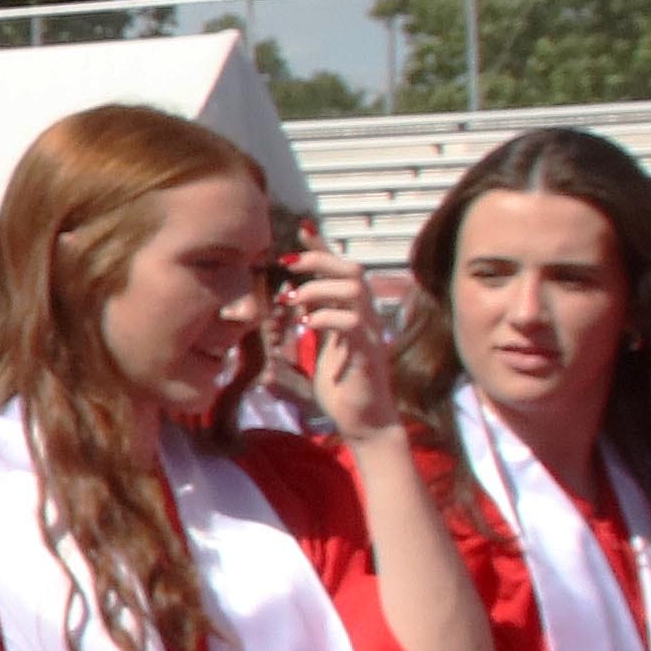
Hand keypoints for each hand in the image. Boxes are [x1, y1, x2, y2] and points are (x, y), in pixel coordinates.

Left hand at [282, 258, 406, 442]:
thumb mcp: (317, 354)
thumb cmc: (342, 388)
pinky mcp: (367, 353)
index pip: (342, 270)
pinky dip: (327, 317)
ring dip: (319, 288)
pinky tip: (307, 325)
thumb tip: (281, 322)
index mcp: (353, 313)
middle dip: (320, 260)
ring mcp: (369, 333)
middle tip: (288, 265)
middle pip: (352, 270)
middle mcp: (366, 317)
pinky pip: (352, 323)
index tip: (302, 229)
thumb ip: (306, 332)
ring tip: (293, 301)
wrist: (364, 421)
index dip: (323, 248)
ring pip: (354, 289)